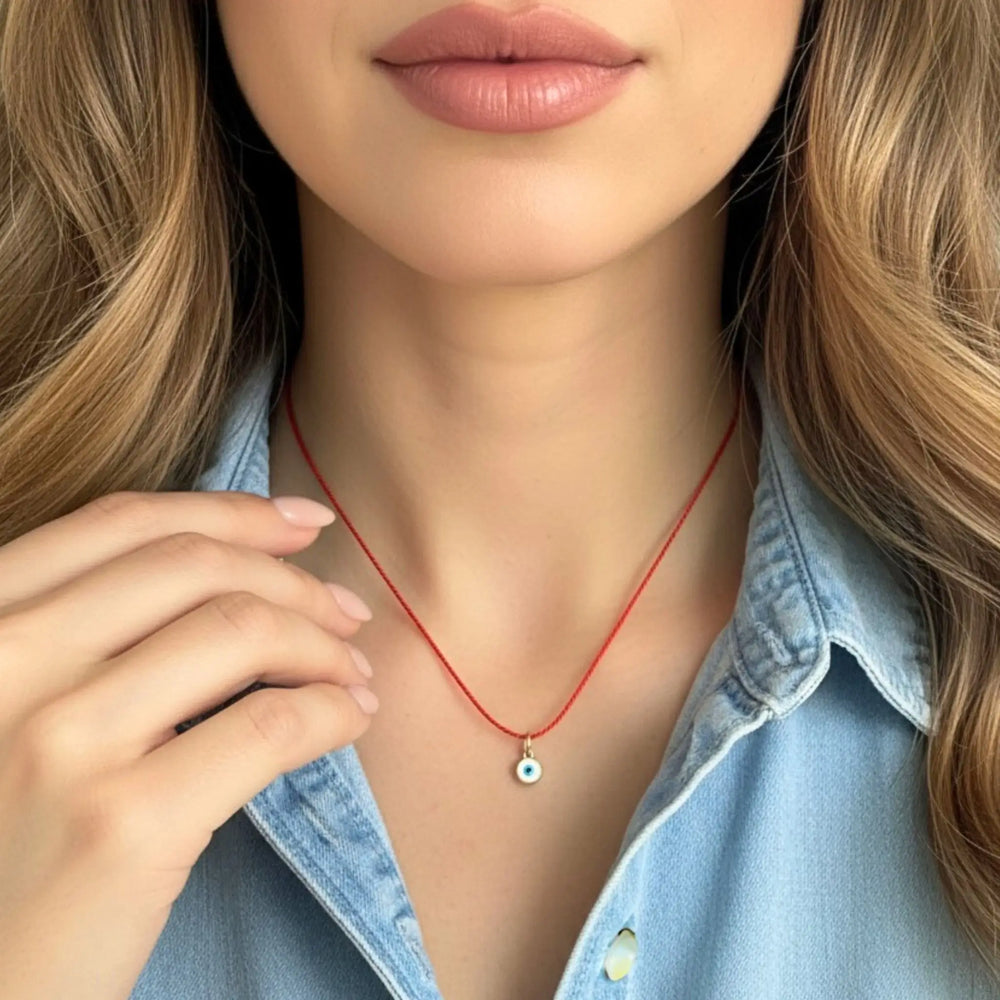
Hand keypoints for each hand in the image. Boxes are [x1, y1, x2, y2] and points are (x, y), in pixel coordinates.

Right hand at [0, 491, 377, 999]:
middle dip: (293, 579)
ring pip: (242, 630)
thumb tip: (229, 568)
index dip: (229, 508)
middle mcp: (3, 664)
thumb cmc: (4, 848)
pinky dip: (332, 711)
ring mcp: (58, 742)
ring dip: (323, 646)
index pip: (122, 524)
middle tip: (346, 611)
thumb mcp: (10, 710)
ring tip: (352, 672)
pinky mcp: (122, 826)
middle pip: (194, 566)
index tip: (302, 521)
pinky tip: (348, 721)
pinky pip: (271, 727)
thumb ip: (81, 638)